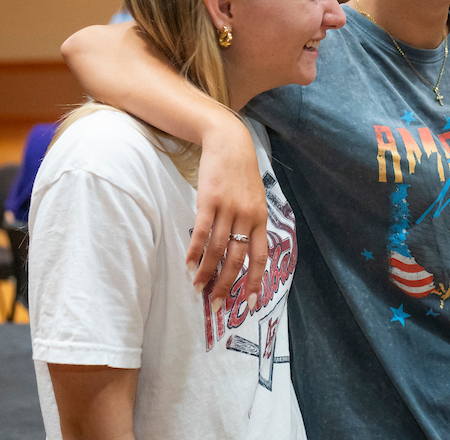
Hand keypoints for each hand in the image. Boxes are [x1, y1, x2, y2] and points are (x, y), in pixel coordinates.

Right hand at [188, 118, 268, 311]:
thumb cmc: (242, 174)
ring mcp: (227, 208)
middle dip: (226, 285)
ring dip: (206, 272)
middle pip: (236, 259)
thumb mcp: (256, 198)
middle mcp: (247, 217)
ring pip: (217, 250)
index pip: (259, 258)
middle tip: (215, 305)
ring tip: (198, 288)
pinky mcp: (209, 200)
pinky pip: (201, 232)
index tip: (248, 304)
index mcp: (261, 219)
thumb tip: (244, 251)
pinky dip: (195, 251)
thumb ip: (252, 223)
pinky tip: (188, 264)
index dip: (253, 282)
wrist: (230, 144)